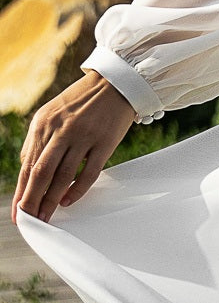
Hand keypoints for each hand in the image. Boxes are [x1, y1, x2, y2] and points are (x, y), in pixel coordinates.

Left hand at [12, 71, 137, 223]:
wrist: (116, 82)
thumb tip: (28, 173)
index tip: (18, 212)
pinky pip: (89, 172)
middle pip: (41, 173)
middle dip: (32, 201)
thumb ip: (39, 141)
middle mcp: (61, 129)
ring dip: (52, 200)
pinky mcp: (105, 142)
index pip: (27, 165)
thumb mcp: (52, 114)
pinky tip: (69, 201)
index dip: (20, 192)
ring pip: (63, 175)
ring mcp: (83, 136)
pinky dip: (78, 189)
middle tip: (30, 220)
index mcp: (43, 124)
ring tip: (47, 216)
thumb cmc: (82, 101)